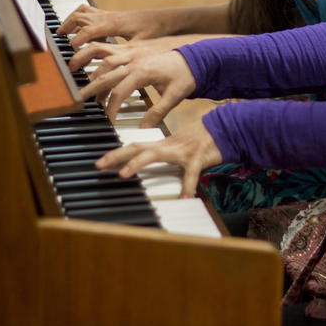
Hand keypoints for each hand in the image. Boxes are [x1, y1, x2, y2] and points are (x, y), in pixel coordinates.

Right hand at [58, 4, 170, 47]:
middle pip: (80, 17)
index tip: (71, 52)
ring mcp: (109, 14)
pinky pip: (89, 12)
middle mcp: (109, 16)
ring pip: (82, 12)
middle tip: (59, 43)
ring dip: (70, 21)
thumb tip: (111, 65)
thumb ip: (126, 53)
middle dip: (67, 28)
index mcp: (115, 24)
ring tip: (61, 33)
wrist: (165, 19)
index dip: (78, 41)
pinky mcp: (111, 15)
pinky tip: (77, 29)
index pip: (89, 30)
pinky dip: (79, 18)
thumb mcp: (142, 44)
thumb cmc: (156, 31)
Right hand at [71, 43, 196, 124]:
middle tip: (79, 100)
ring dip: (93, 75)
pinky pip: (111, 56)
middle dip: (91, 88)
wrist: (195, 57)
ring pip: (105, 63)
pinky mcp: (134, 54)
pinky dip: (100, 64)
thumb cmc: (186, 75)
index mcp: (143, 72)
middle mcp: (135, 61)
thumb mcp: (174, 96)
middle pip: (106, 75)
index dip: (111, 108)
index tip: (108, 121)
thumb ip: (158, 112)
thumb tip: (143, 129)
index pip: (120, 91)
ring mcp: (133, 56)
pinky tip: (95, 74)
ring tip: (83, 89)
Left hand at [95, 118, 221, 197]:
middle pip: (136, 147)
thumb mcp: (180, 147)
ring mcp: (181, 151)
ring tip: (124, 174)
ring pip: (155, 155)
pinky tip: (185, 198)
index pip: (134, 146)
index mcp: (163, 145)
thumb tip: (151, 163)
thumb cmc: (203, 138)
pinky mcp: (197, 158)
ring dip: (137, 163)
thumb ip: (165, 155)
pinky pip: (191, 174)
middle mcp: (168, 146)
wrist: (225, 127)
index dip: (116, 153)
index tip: (100, 162)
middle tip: (100, 164)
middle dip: (116, 155)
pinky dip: (188, 186)